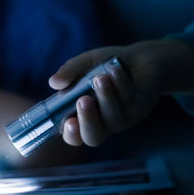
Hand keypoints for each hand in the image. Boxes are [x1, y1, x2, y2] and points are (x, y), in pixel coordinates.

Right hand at [49, 40, 193, 146]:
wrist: (140, 58)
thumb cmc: (106, 63)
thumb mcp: (85, 63)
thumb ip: (69, 72)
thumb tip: (53, 83)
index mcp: (83, 114)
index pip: (74, 135)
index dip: (71, 134)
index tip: (68, 122)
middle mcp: (102, 122)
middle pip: (93, 137)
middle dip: (87, 120)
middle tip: (83, 100)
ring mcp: (122, 118)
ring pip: (113, 120)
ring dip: (105, 98)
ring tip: (100, 77)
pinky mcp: (139, 110)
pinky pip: (128, 102)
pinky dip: (120, 84)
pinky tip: (115, 69)